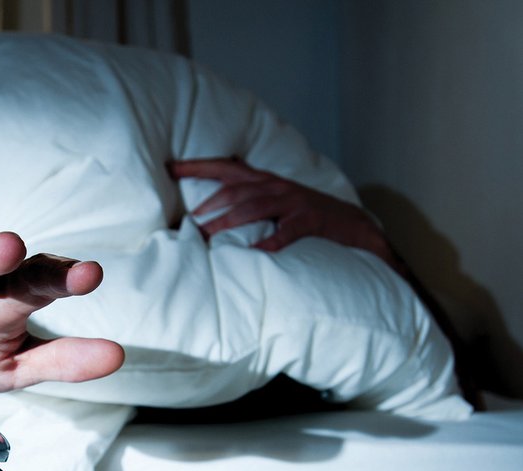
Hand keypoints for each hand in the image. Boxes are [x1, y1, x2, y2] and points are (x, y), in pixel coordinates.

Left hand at [169, 157, 403, 272]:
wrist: (354, 224)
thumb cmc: (306, 215)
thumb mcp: (275, 201)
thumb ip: (246, 200)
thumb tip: (207, 210)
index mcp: (265, 180)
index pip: (226, 167)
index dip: (197, 166)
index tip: (169, 168)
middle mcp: (277, 187)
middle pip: (236, 189)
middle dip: (208, 203)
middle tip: (187, 220)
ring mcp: (294, 202)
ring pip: (255, 208)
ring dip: (228, 221)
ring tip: (207, 235)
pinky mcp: (310, 221)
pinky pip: (286, 232)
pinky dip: (270, 242)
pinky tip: (254, 253)